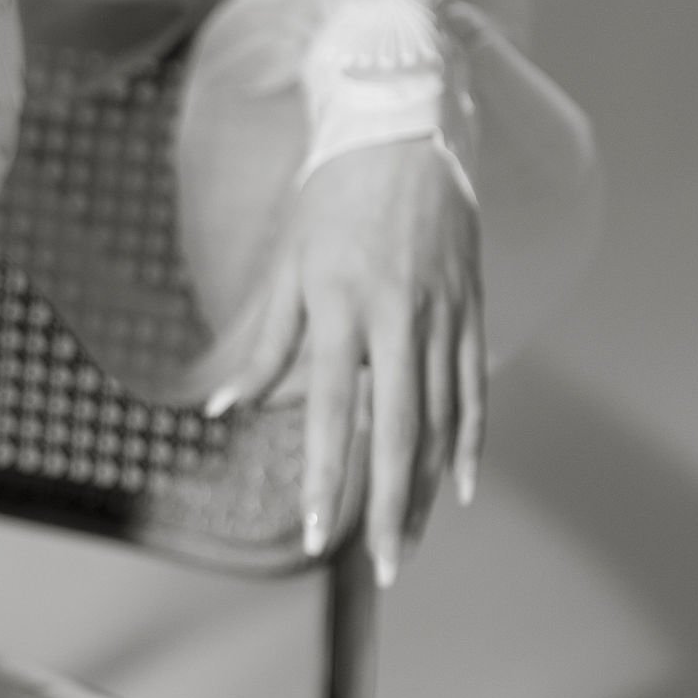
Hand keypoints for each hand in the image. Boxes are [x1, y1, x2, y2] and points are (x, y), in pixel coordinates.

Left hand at [212, 138, 483, 589]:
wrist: (401, 129)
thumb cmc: (329, 198)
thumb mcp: (284, 264)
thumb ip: (262, 344)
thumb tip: (223, 409)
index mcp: (338, 305)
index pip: (332, 411)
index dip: (327, 477)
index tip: (319, 535)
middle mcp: (395, 314)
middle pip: (398, 428)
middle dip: (387, 505)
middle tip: (383, 568)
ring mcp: (442, 312)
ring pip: (441, 418)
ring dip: (424, 489)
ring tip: (409, 543)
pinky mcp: (471, 306)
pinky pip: (474, 388)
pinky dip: (471, 442)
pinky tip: (458, 488)